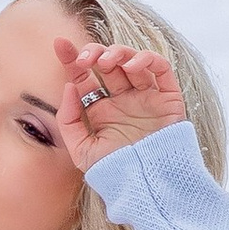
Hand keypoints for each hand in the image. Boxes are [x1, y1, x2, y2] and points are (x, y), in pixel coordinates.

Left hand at [54, 36, 186, 174]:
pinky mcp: (168, 98)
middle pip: (108, 64)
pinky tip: (133, 66)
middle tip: (85, 58)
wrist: (148, 185)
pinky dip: (148, 60)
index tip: (60, 45)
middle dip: (95, 53)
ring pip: (133, 61)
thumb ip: (68, 120)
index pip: (85, 77)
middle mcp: (124, 100)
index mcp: (102, 110)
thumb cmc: (115, 171)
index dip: (72, 59)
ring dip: (118, 53)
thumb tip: (69, 86)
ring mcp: (146, 97)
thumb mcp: (81, 151)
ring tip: (106, 61)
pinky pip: (161, 69)